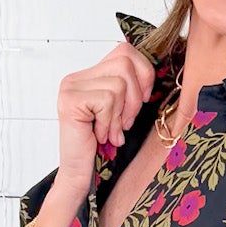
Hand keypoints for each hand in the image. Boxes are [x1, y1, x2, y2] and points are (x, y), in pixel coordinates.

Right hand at [54, 38, 157, 193]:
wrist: (81, 175)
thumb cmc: (103, 148)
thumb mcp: (123, 112)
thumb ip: (131, 89)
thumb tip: (154, 71)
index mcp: (89, 76)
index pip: (125, 51)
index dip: (143, 73)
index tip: (143, 100)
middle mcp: (77, 78)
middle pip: (124, 62)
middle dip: (134, 96)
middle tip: (125, 122)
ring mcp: (71, 87)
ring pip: (118, 83)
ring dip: (120, 114)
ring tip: (111, 132)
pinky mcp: (70, 100)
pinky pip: (107, 100)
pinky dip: (109, 122)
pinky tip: (101, 136)